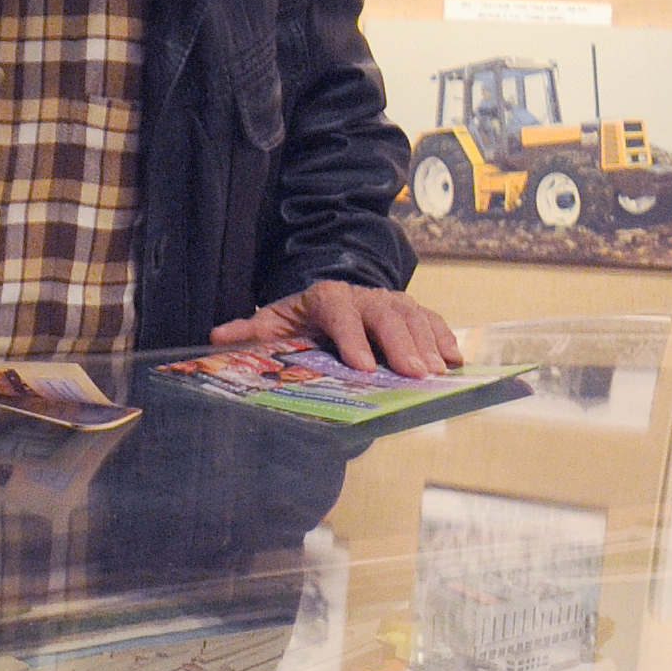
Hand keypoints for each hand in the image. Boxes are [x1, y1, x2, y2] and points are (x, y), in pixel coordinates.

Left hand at [211, 281, 461, 377]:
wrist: (328, 298)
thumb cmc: (300, 319)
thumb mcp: (272, 323)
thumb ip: (248, 331)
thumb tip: (217, 336)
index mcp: (326, 297)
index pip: (340, 313)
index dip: (353, 339)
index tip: (362, 367)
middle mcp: (363, 295)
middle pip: (385, 316)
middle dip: (400, 346)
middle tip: (413, 375)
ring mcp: (390, 301)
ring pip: (412, 317)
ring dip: (427, 345)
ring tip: (436, 373)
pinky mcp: (410, 311)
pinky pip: (432, 321)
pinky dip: (445, 338)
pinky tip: (454, 361)